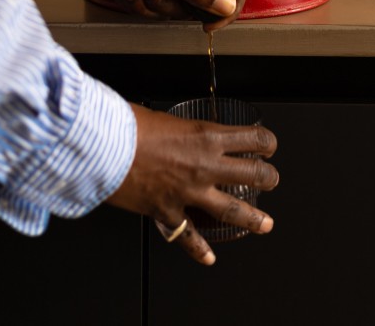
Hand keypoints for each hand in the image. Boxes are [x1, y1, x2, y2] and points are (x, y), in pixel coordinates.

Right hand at [106, 103, 278, 264]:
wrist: (103, 146)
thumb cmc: (127, 125)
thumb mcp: (164, 117)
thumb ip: (180, 130)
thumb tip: (177, 133)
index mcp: (206, 136)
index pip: (253, 139)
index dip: (267, 142)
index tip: (268, 145)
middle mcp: (205, 165)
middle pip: (254, 175)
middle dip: (268, 178)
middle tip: (271, 180)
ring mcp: (190, 191)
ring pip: (233, 210)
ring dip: (253, 219)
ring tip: (265, 224)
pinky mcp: (169, 211)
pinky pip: (190, 236)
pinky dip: (201, 250)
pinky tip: (209, 257)